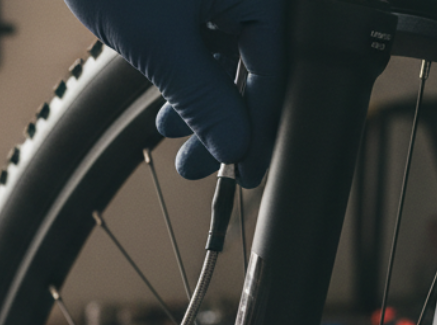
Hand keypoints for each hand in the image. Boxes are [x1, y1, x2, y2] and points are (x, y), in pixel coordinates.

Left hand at [64, 0, 285, 187]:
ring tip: (168, 137)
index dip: (259, 129)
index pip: (275, 71)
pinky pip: (205, 40)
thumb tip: (235, 148)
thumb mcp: (161, 46)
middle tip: (197, 167)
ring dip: (200, 103)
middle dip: (223, 122)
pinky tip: (165, 108)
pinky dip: (187, 75)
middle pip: (255, 68)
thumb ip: (203, 100)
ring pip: (226, 58)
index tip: (248, 173)